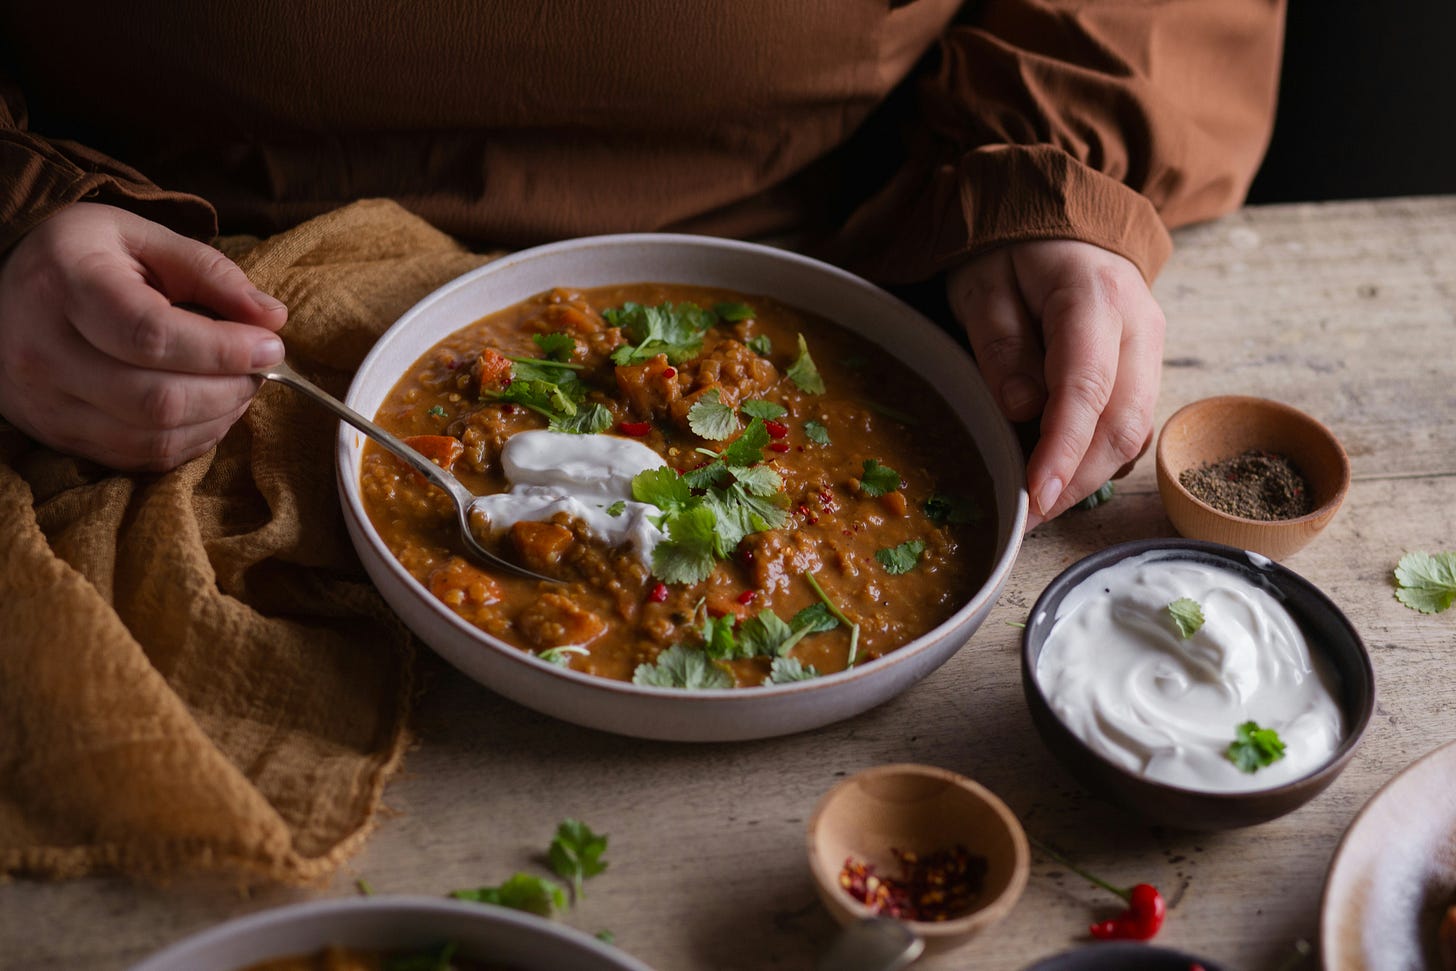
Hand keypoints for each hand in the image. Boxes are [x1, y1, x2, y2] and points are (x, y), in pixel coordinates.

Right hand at [0, 203, 286, 469]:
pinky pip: (139, 458)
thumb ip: (209, 272)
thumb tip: (272, 317)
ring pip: (152, 438)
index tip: (270, 344)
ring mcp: (46, 403)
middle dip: (229, 389)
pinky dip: (190, 441)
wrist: (2, 290)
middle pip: (156, 399)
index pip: (153, 335)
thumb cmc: (82, 257)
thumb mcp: (141, 237)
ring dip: (217, 419)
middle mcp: (44, 352)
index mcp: (67, 286)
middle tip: (259, 368)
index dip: (224, 349)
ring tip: (238, 386)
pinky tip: (208, 410)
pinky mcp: (57, 436)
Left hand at [946, 240, 1164, 528]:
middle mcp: (1140, 326)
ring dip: (1086, 476)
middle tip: (1027, 518)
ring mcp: (1150, 348)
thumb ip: (1000, 345)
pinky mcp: (1144, 368)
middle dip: (1076, 480)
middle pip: (1123, 422)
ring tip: (1036, 506)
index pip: (1086, 387)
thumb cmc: (1011, 250)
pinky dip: (1095, 457)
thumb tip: (1020, 410)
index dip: (1063, 449)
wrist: (1059, 220)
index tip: (1035, 496)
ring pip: (1134, 431)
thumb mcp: (983, 286)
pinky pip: (1128, 423)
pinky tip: (1057, 473)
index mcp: (1095, 297)